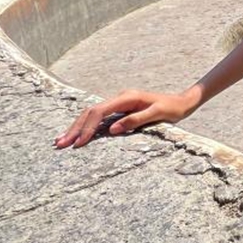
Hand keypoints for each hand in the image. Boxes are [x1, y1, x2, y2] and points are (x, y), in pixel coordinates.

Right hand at [55, 89, 194, 148]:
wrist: (183, 102)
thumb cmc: (173, 109)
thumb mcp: (158, 114)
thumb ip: (136, 120)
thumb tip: (112, 129)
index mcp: (127, 98)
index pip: (100, 112)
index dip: (88, 128)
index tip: (78, 143)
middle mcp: (120, 98)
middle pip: (90, 112)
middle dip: (75, 128)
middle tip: (59, 144)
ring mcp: (119, 103)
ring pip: (92, 114)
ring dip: (77, 127)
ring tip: (61, 141)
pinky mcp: (120, 110)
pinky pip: (99, 117)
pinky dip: (87, 126)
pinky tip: (78, 136)